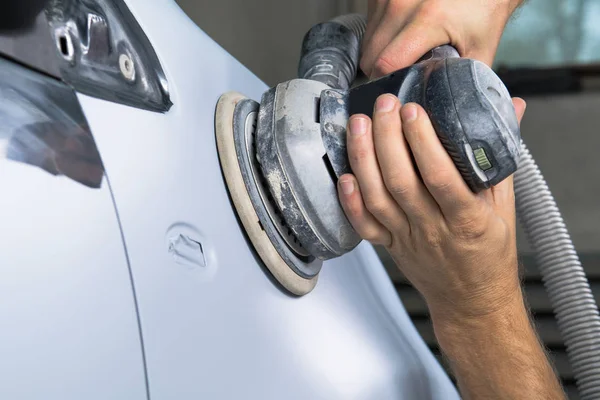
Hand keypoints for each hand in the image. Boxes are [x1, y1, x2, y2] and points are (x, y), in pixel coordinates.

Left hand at [337, 94, 526, 318]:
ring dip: (364, 159)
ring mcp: (407, 238)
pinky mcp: (389, 246)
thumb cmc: (489, 252)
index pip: (440, 177)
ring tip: (359, 124)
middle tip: (384, 106)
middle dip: (387, 138)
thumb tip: (512, 106)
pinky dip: (351, 201)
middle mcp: (433, 229)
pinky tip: (344, 173)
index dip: (423, 142)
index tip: (413, 110)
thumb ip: (501, 155)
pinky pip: (364, 225)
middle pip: (401, 181)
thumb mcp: (506, 205)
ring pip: (377, 198)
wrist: (472, 299)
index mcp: (468, 219)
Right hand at [360, 0, 522, 77]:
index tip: (402, 91)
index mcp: (429, 19)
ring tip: (404, 54)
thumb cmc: (484, 6)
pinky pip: (368, 27)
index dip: (391, 84)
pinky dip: (379, 37)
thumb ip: (462, 81)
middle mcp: (402, 4)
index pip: (386, 65)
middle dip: (383, 74)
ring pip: (366, 44)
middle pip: (370, 58)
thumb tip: (449, 110)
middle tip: (405, 76)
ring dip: (379, 55)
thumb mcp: (482, 48)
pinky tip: (400, 37)